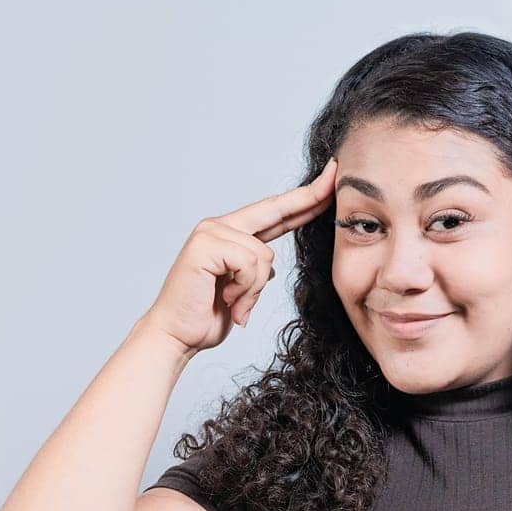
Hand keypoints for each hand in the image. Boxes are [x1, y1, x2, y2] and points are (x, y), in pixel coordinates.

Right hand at [136, 157, 338, 357]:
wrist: (177, 335)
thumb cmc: (206, 316)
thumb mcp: (242, 291)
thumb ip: (255, 271)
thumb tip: (269, 266)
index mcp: (232, 234)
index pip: (276, 213)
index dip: (304, 198)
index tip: (330, 180)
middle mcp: (220, 226)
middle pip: (275, 209)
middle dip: (308, 198)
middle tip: (334, 175)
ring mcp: (211, 232)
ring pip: (265, 254)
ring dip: (255, 289)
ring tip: (234, 303)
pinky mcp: (205, 245)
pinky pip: (249, 263)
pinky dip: (245, 289)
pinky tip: (227, 299)